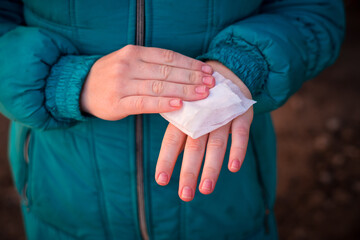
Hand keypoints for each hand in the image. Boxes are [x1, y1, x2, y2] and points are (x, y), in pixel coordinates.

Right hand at [80, 45, 214, 119]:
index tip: (207, 70)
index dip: (190, 64)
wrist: (81, 88)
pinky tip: (179, 105)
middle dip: (192, 77)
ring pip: (160, 86)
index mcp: (134, 52)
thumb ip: (152, 66)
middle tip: (211, 83)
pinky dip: (163, 103)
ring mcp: (122, 84)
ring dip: (184, 90)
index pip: (168, 57)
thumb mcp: (129, 63)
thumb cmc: (112, 77)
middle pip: (167, 71)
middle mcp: (128, 65)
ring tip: (203, 94)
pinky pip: (145, 102)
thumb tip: (185, 74)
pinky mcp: (117, 103)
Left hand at [155, 61, 253, 200]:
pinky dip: (238, 149)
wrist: (227, 72)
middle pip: (194, 148)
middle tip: (185, 195)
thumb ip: (180, 133)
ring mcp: (222, 116)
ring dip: (211, 167)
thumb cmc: (202, 100)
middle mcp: (202, 118)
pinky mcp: (241, 114)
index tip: (161, 181)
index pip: (172, 141)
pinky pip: (240, 133)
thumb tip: (169, 160)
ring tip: (206, 189)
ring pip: (216, 144)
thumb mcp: (188, 111)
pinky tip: (234, 167)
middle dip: (189, 172)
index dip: (167, 160)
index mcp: (185, 117)